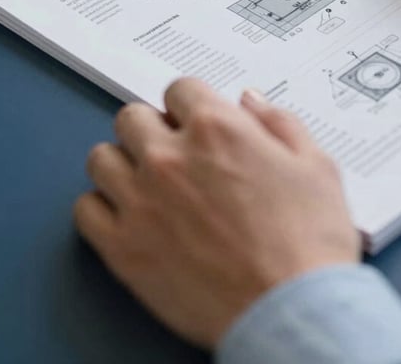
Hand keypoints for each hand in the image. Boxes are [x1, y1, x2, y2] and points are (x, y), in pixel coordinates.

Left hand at [74, 78, 359, 348]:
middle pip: (132, 117)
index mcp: (217, 129)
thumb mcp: (316, 165)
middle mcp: (170, 157)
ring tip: (147, 181)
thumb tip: (250, 101)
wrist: (290, 312)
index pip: (179, 89)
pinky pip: (85, 210)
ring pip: (101, 158)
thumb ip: (279, 122)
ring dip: (123, 162)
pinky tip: (129, 216)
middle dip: (154, 128)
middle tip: (174, 151)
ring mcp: (141, 202)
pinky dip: (103, 208)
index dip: (192, 104)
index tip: (197, 121)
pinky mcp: (123, 249)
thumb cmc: (309, 241)